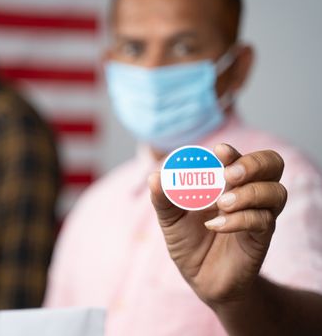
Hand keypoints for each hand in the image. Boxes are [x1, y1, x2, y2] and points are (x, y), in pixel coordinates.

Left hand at [148, 144, 286, 307]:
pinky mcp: (261, 238)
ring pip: (275, 192)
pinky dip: (240, 219)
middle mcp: (247, 194)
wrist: (201, 279)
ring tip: (221, 204)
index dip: (234, 152)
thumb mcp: (170, 219)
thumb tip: (155, 176)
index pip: (240, 157)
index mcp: (226, 182)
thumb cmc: (189, 241)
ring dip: (248, 193)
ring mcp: (258, 215)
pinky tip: (216, 226)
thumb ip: (163, 198)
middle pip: (272, 164)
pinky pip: (263, 221)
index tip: (219, 151)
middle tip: (229, 175)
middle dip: (253, 164)